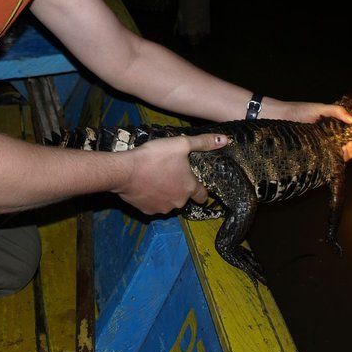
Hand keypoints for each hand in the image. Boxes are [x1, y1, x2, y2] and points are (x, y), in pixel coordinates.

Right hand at [112, 132, 227, 214]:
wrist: (126, 171)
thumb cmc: (155, 156)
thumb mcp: (181, 144)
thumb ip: (203, 143)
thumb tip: (225, 140)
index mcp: (189, 187)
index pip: (203, 195)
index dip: (201, 190)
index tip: (197, 185)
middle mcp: (179, 202)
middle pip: (184, 197)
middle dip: (179, 187)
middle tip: (169, 172)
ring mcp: (162, 208)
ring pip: (168, 201)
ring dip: (165, 192)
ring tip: (156, 177)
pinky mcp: (147, 211)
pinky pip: (153, 205)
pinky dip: (151, 197)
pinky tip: (145, 185)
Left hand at [266, 100, 351, 161]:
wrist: (281, 115)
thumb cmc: (300, 110)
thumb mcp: (320, 108)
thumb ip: (336, 111)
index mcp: (333, 130)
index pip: (349, 138)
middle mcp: (328, 141)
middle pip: (345, 150)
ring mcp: (320, 149)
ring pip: (336, 158)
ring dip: (344, 156)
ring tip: (345, 150)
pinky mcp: (312, 155)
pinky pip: (324, 162)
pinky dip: (331, 162)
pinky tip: (333, 159)